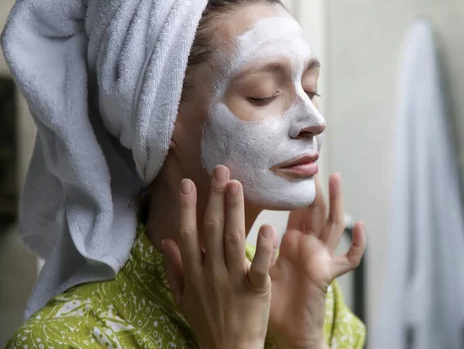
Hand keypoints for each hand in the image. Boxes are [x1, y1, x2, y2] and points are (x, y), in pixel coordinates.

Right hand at [161, 166, 275, 348]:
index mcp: (194, 272)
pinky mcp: (255, 290)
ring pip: (232, 239)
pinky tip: (268, 227)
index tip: (188, 182)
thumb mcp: (184, 297)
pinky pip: (259, 266)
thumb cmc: (207, 323)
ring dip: (234, 210)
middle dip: (214, 197)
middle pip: (211, 229)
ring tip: (237, 184)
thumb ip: (175, 269)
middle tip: (221, 169)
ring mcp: (232, 280)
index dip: (187, 207)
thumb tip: (166, 242)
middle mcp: (210, 272)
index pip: (188, 233)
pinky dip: (263, 248)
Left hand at [268, 173, 365, 348]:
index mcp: (292, 242)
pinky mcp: (327, 274)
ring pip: (333, 224)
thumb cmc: (273, 301)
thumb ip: (255, 246)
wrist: (287, 331)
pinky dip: (357, 244)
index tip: (294, 167)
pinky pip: (347, 259)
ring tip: (335, 178)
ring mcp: (321, 257)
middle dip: (316, 186)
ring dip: (336, 201)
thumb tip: (232, 226)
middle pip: (316, 209)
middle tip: (314, 161)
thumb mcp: (260, 267)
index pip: (297, 209)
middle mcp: (309, 246)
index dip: (297, 189)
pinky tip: (359, 226)